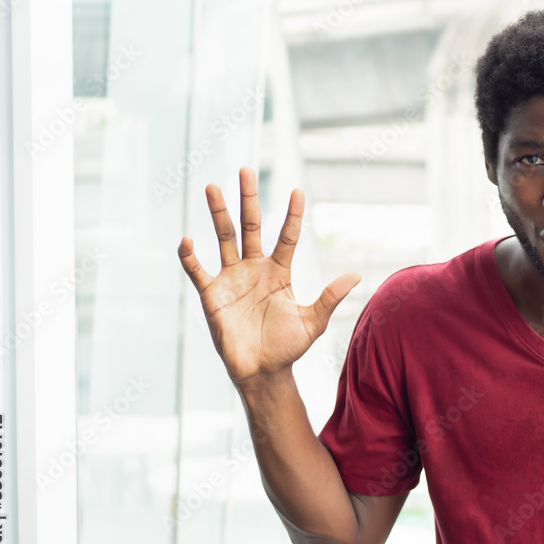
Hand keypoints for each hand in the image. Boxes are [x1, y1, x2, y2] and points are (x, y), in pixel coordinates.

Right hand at [177, 167, 359, 383]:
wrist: (262, 373)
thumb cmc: (288, 348)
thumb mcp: (313, 322)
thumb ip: (330, 297)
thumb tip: (356, 275)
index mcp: (279, 272)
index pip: (286, 236)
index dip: (292, 215)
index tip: (298, 191)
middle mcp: (254, 269)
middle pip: (250, 226)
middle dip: (248, 199)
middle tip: (245, 170)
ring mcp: (231, 279)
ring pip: (224, 239)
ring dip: (217, 213)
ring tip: (211, 187)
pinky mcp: (212, 295)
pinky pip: (198, 271)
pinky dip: (190, 257)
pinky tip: (187, 240)